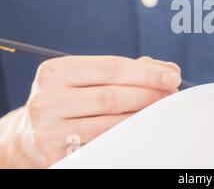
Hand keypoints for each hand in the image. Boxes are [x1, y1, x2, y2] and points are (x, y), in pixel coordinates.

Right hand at [0, 56, 180, 167]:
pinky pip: (103, 143)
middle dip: (149, 94)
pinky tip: (142, 127)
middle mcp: (46, 100)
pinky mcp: (55, 155)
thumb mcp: (88, 78)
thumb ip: (128, 70)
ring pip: (110, 122)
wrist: (31, 135)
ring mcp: (48, 130)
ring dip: (143, 116)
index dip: (146, 72)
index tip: (172, 75)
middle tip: (172, 94)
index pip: (110, 67)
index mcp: (54, 72)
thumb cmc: (71, 99)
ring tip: (162, 110)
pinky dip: (128, 134)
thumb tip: (168, 69)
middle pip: (112, 95)